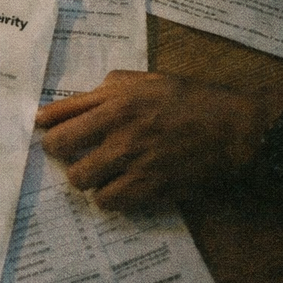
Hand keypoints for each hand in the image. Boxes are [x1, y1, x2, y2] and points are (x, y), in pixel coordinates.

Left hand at [37, 71, 280, 210]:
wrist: (234, 130)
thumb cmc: (189, 100)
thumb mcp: (145, 81)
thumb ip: (103, 90)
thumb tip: (64, 106)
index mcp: (116, 101)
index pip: (58, 118)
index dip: (47, 130)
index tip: (48, 134)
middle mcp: (120, 131)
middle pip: (60, 151)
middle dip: (62, 155)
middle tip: (75, 155)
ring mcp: (135, 162)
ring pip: (81, 181)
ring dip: (87, 179)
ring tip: (99, 174)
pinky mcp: (151, 187)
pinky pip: (110, 202)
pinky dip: (109, 198)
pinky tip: (119, 188)